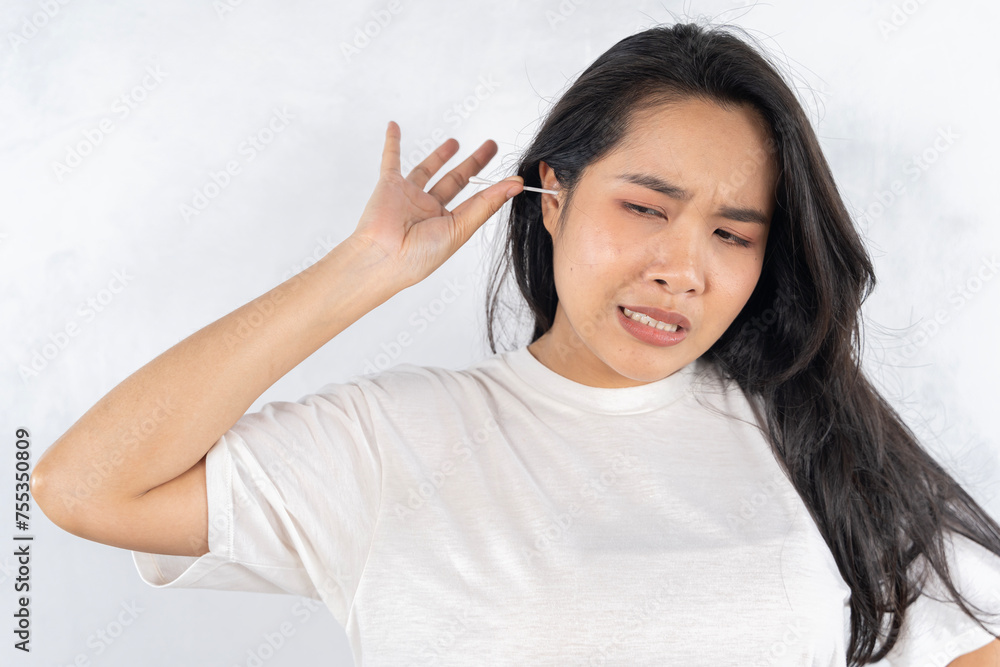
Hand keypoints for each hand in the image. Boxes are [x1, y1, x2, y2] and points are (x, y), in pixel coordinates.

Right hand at [349, 120, 522, 288]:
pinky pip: (391, 159)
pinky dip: (392, 143)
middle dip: (473, 164)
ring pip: (428, 169)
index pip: (475, 200)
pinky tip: (394, 127)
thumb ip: (486, 204)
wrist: (384, 257)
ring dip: (440, 155)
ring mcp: (409, 196)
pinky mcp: (389, 185)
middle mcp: (429, 209)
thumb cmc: (419, 255)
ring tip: (455, 142)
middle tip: (489, 148)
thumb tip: (515, 185)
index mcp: (447, 223)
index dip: (494, 188)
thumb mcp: (460, 229)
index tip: (513, 178)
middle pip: (456, 181)